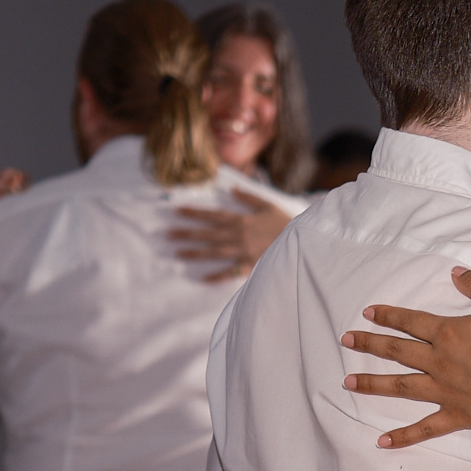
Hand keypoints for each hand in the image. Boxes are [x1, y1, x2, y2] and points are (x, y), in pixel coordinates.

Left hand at [168, 191, 292, 281]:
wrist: (303, 245)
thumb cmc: (287, 225)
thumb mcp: (269, 206)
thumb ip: (249, 198)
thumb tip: (232, 190)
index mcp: (241, 221)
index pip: (212, 216)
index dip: (194, 213)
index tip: (177, 211)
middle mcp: (238, 236)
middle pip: (207, 234)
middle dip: (186, 233)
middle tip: (167, 234)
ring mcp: (243, 253)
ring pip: (214, 252)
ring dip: (195, 252)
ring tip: (177, 252)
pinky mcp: (251, 267)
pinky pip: (232, 273)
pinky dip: (218, 277)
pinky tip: (204, 279)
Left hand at [343, 267, 470, 445]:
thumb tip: (456, 274)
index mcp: (448, 333)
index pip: (410, 321)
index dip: (388, 315)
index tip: (368, 313)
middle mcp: (439, 362)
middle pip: (397, 351)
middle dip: (369, 344)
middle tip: (346, 341)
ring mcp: (444, 391)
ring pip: (400, 386)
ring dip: (372, 384)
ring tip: (348, 382)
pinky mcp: (455, 415)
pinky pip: (424, 428)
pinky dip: (403, 436)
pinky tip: (381, 441)